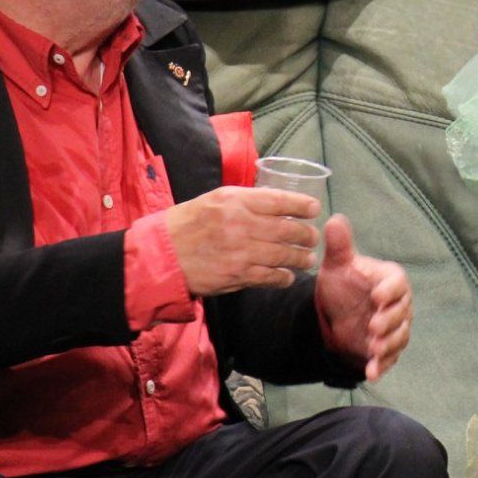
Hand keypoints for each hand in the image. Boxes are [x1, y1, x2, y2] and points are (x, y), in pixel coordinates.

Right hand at [163, 186, 318, 296]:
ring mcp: (241, 252)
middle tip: (314, 237)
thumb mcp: (215, 199)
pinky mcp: (237, 275)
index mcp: (235, 201)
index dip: (302, 205)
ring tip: (308, 258)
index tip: (315, 208)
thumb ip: (245, 200)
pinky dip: (283, 277)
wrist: (162, 256)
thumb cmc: (188, 223)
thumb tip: (275, 203)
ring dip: (301, 257)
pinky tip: (289, 276)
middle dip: (307, 234)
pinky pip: (270, 276)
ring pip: (283, 254)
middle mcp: (241, 224)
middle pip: (287, 229)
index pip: (279, 201)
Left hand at [313, 215, 413, 381]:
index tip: (377, 296)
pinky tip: (371, 373)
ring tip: (373, 350)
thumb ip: (339, 245)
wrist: (336, 315)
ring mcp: (394, 328)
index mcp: (389, 280)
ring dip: (388, 345)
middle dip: (390, 321)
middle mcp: (397, 304)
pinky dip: (381, 366)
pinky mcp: (386, 349)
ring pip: (399, 337)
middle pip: (402, 312)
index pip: (397, 283)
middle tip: (374, 326)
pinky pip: (389, 358)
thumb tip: (334, 219)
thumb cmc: (342, 284)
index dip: (390, 290)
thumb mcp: (337, 265)